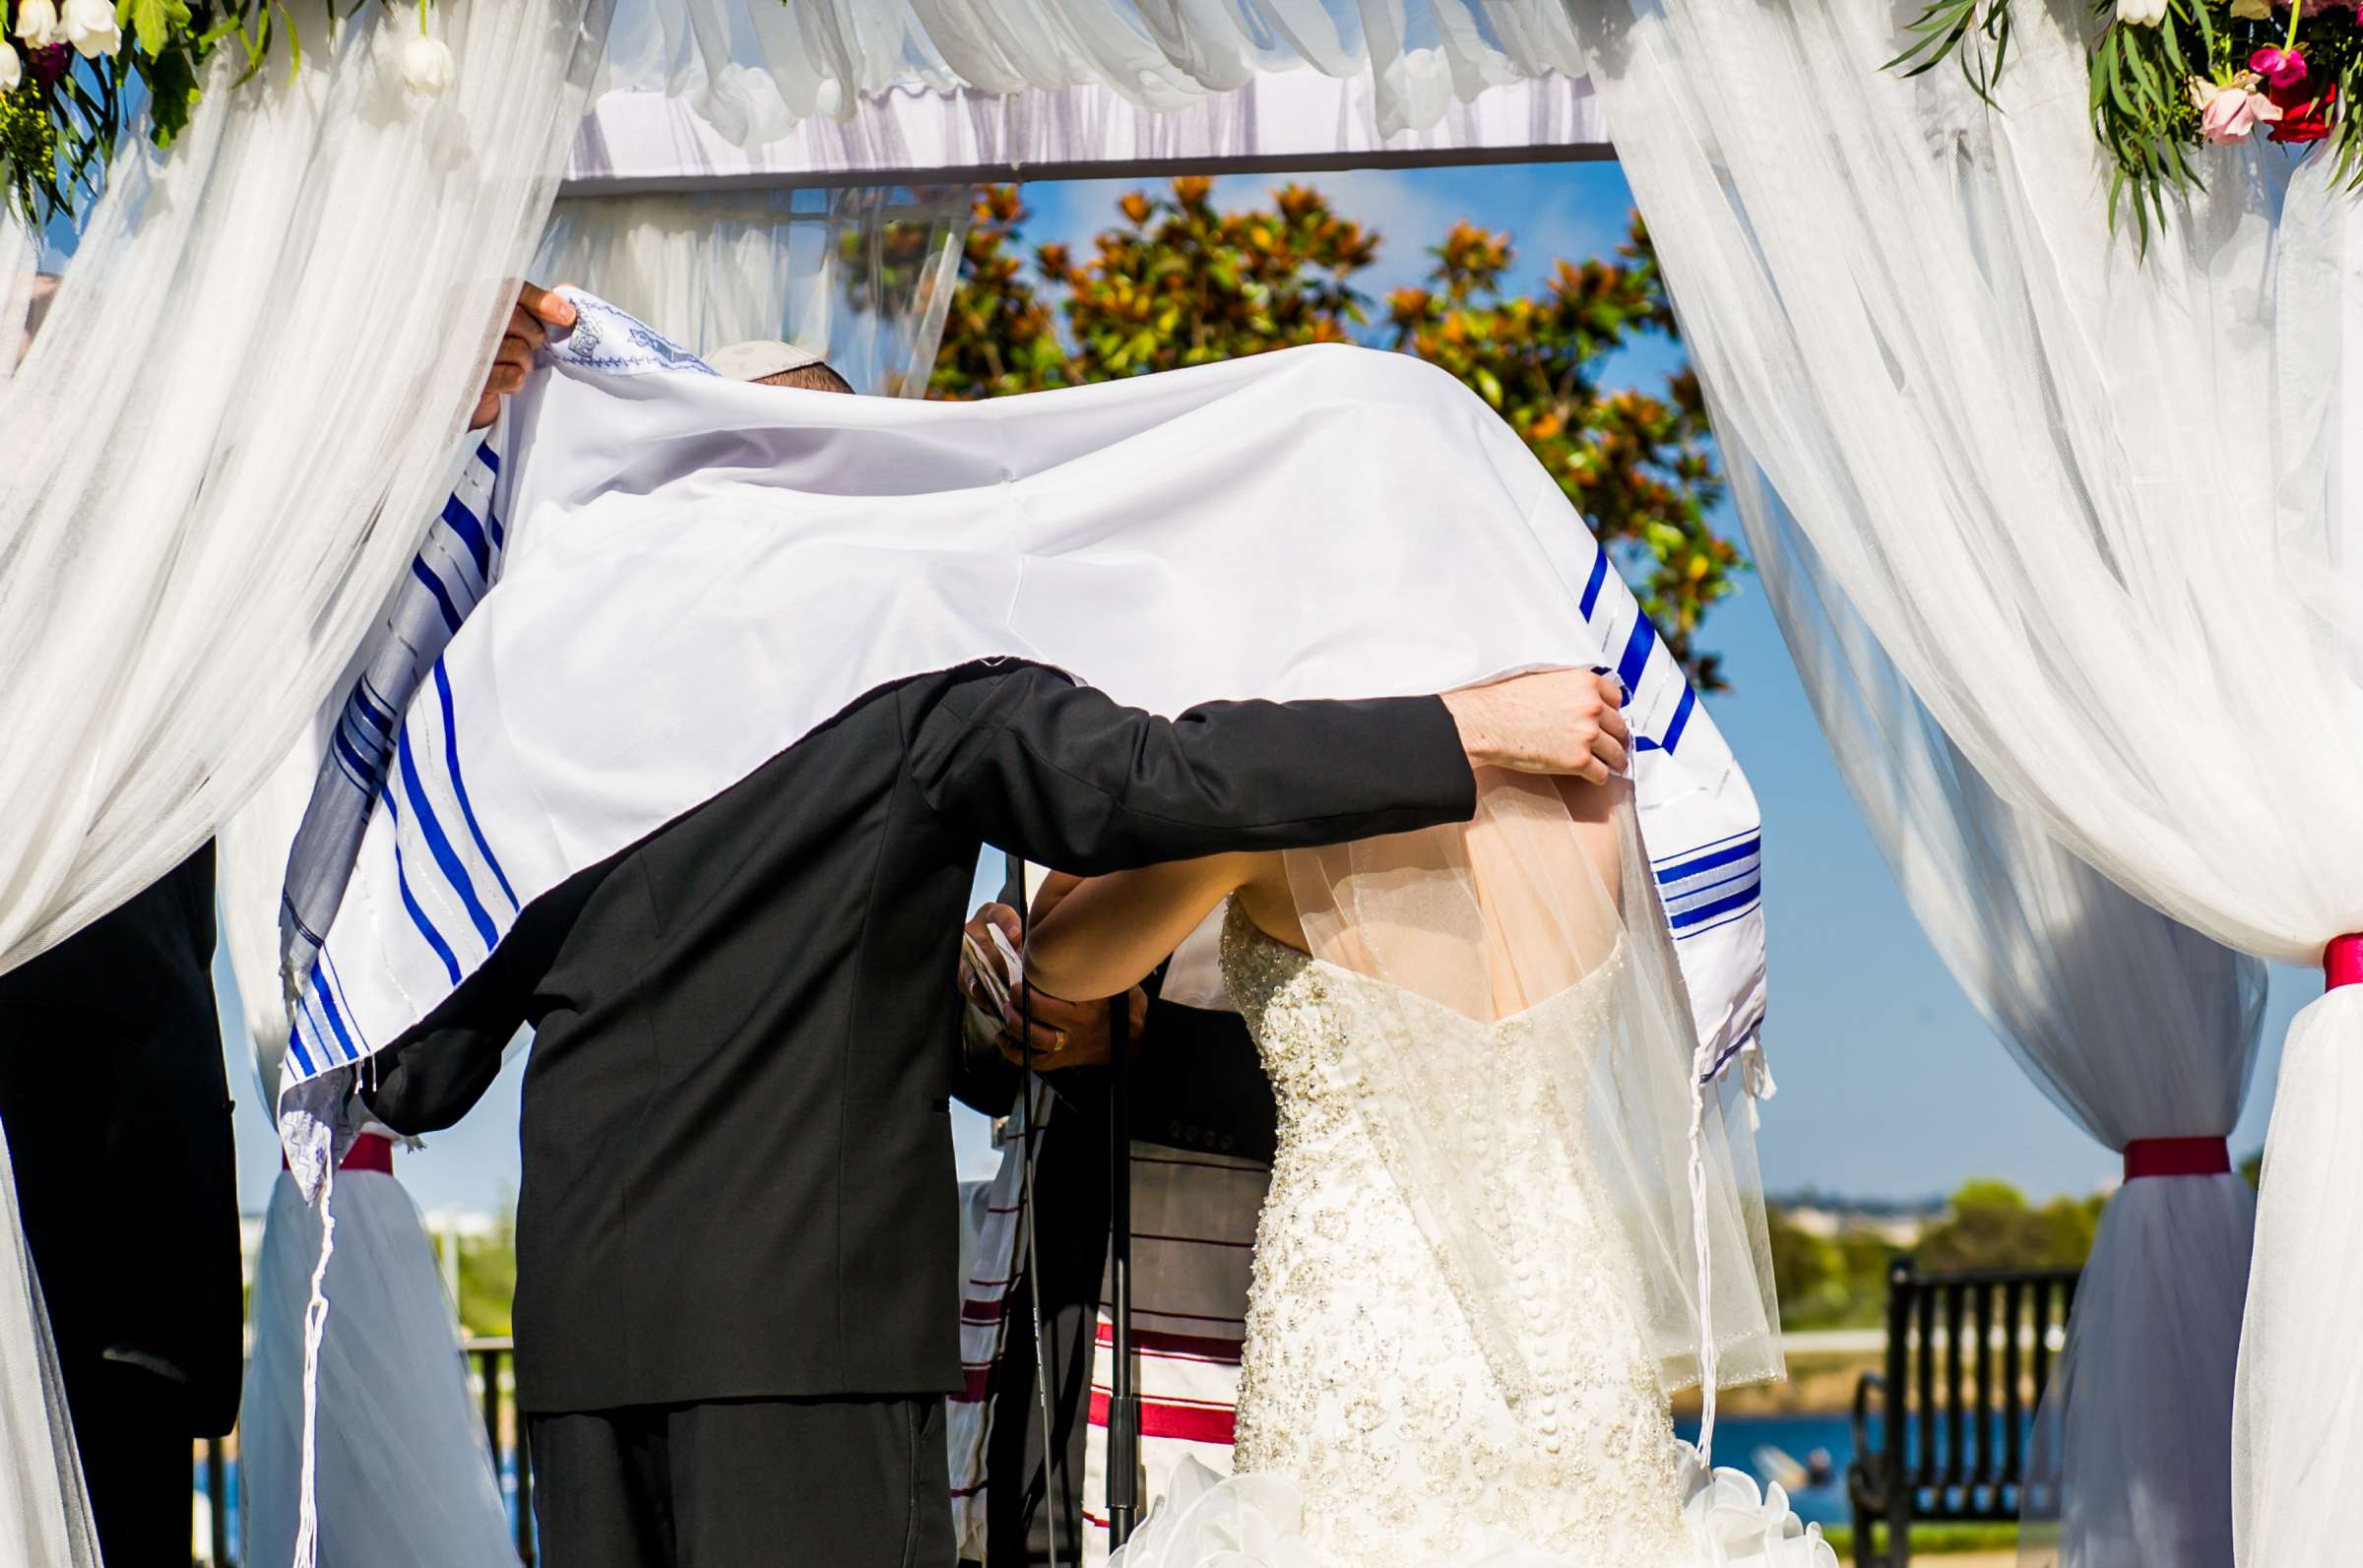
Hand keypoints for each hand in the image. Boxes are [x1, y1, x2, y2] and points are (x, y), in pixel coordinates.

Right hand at [469, 281, 575, 430]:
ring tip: (512, 363)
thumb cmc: (495, 354)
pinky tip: (504, 380)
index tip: (567, 316)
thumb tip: (567, 296)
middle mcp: (462, 318)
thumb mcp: (515, 325)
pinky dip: (516, 380)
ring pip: (518, 349)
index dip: (540, 300)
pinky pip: (513, 376)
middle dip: (534, 334)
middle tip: (530, 344)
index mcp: (471, 297)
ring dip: (525, 361)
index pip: (510, 290)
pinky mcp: (471, 379)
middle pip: (515, 318)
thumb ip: (537, 306)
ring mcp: (464, 349)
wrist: (467, 395)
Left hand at [960, 903, 1147, 1069]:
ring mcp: (1069, 1046)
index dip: (1031, 982)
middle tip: (1011, 989)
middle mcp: (1076, 1026)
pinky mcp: (1063, 1061)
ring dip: (1013, 1023)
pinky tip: (1004, 1036)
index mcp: (1088, 1004)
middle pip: (1036, 1013)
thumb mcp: (1113, 980)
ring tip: (1006, 1010)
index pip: (1051, 991)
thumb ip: (1091, 966)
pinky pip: (1034, 1060)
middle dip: (1017, 1000)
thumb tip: (1069, 937)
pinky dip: (1014, 1050)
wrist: (1137, 1037)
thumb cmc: (1124, 1003)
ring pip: (1032, 1038)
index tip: (1024, 971)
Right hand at [1439, 669, 1628, 782]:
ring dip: (1615, 760)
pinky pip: (1602, 774)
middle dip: (1616, 737)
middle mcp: (1591, 707)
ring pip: (1616, 752)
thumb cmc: (1506, 701)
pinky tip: (1595, 776)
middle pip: (1619, 726)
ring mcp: (1587, 735)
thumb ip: (1569, 687)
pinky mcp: (1578, 761)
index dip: (1612, 711)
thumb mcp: (1545, 678)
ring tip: (1614, 765)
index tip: (1609, 720)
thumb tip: (1577, 697)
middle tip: (1614, 745)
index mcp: (1585, 683)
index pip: (1616, 699)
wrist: (1488, 723)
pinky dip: (1600, 777)